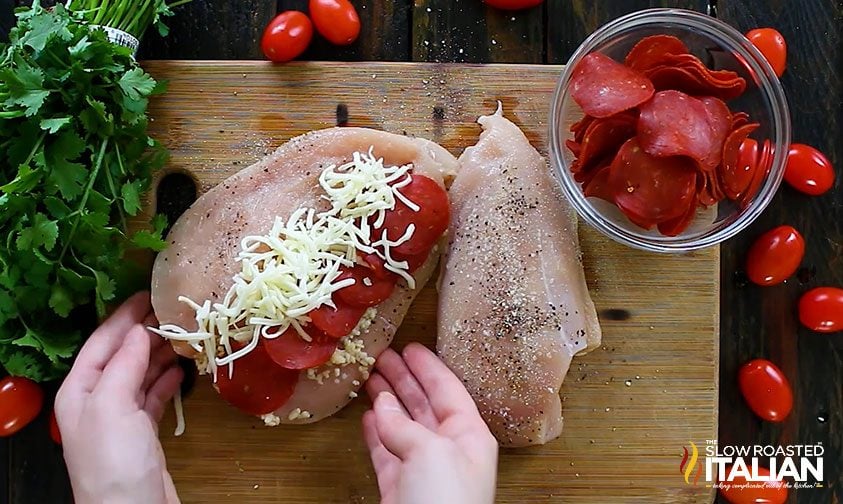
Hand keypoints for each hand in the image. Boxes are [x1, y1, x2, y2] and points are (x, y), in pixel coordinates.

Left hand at [55, 292, 182, 503]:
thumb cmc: (114, 461)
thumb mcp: (112, 406)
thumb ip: (124, 364)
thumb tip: (141, 330)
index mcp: (80, 390)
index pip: (102, 341)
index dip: (125, 315)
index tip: (151, 292)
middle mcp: (97, 399)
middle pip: (122, 354)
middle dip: (146, 330)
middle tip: (176, 309)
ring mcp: (120, 416)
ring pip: (141, 372)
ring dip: (161, 352)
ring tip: (185, 332)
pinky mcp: (143, 431)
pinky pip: (154, 393)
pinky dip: (168, 378)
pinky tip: (183, 367)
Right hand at [363, 343, 497, 503]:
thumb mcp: (432, 453)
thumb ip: (406, 426)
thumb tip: (382, 406)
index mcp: (470, 436)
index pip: (448, 390)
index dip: (429, 367)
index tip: (411, 348)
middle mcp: (449, 451)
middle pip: (425, 404)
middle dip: (404, 379)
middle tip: (384, 356)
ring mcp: (424, 471)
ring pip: (403, 426)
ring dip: (386, 402)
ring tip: (370, 379)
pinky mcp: (401, 489)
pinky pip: (386, 452)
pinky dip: (375, 433)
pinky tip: (368, 417)